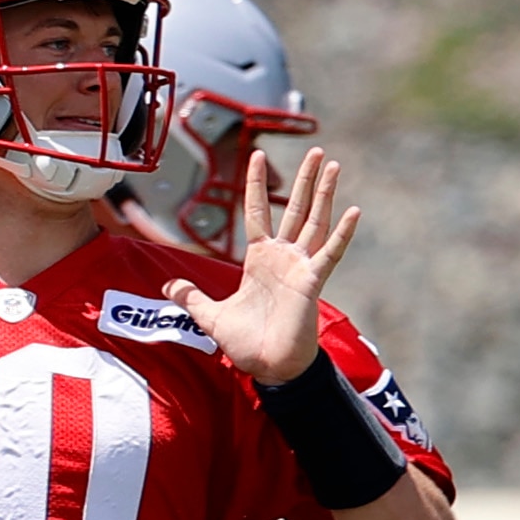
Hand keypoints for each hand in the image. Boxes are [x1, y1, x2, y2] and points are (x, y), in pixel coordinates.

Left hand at [164, 145, 359, 382]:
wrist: (270, 368)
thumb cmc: (247, 344)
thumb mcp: (211, 316)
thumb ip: (191, 297)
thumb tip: (167, 286)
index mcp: (259, 260)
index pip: (257, 212)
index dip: (256, 184)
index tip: (257, 155)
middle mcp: (283, 258)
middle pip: (295, 208)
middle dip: (305, 180)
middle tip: (315, 151)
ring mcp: (300, 267)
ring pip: (314, 221)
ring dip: (324, 193)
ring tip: (332, 165)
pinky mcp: (312, 281)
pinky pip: (330, 253)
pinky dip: (342, 232)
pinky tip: (353, 210)